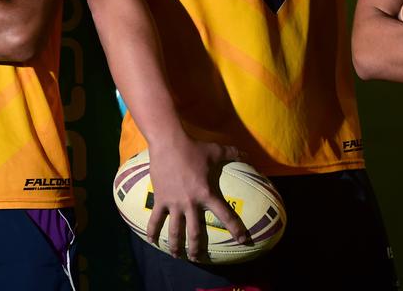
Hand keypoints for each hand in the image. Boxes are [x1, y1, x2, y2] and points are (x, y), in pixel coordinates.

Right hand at [145, 136, 249, 261]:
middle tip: (198, 258)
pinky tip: (152, 242)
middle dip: (197, 249)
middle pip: (195, 232)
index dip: (235, 228)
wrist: (168, 143)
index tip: (242, 240)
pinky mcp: (160, 199)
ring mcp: (174, 203)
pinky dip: (152, 231)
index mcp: (207, 193)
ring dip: (176, 246)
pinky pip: (155, 219)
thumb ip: (234, 154)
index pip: (225, 214)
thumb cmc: (193, 147)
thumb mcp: (216, 150)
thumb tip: (250, 154)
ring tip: (177, 256)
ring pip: (175, 231)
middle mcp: (191, 202)